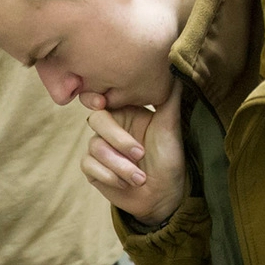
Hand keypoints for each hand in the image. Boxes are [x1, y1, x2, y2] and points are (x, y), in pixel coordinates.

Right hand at [82, 77, 186, 226]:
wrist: (163, 197)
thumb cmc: (168, 161)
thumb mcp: (170, 127)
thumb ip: (169, 98)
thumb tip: (175, 66)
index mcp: (126, 114)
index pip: (105, 100)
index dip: (98, 100)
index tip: (102, 103)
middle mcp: (110, 129)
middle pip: (96, 122)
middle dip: (118, 141)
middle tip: (141, 154)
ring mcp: (99, 149)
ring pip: (95, 148)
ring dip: (120, 166)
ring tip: (140, 179)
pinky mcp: (92, 169)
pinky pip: (89, 166)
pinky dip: (109, 176)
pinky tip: (126, 185)